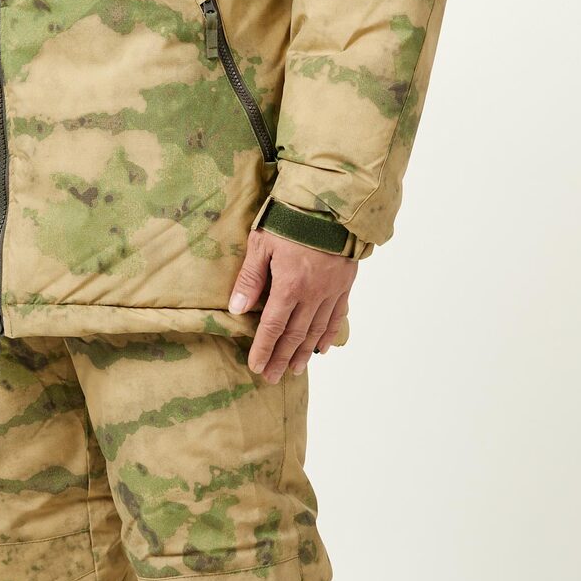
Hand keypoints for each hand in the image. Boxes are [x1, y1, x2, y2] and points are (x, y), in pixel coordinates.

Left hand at [229, 229, 356, 381]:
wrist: (332, 203)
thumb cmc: (291, 218)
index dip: (263, 349)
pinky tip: (322, 348)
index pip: (272, 326)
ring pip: (316, 330)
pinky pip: (337, 316)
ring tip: (294, 369)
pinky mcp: (345, 284)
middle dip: (281, 358)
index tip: (256, 367)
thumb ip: (250, 279)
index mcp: (289, 286)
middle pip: (295, 335)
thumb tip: (236, 309)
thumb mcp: (261, 244)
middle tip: (272, 377)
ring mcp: (332, 291)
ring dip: (304, 352)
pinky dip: (329, 334)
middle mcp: (312, 294)